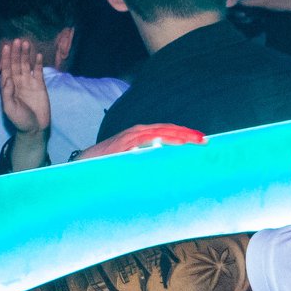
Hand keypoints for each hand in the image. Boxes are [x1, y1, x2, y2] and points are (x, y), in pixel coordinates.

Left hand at [0, 39, 49, 135]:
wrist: (35, 128)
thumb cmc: (20, 120)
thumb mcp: (10, 109)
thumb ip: (7, 94)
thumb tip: (6, 78)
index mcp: (8, 87)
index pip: (6, 69)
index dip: (6, 58)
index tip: (6, 47)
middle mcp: (18, 82)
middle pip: (16, 64)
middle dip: (15, 52)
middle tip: (16, 40)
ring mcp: (29, 83)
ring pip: (26, 65)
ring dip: (25, 54)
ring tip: (25, 43)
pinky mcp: (40, 85)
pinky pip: (38, 71)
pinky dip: (38, 63)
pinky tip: (38, 54)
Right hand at [77, 123, 205, 160]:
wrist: (85, 161)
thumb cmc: (110, 160)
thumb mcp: (132, 155)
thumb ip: (148, 155)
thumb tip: (167, 161)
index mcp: (142, 133)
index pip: (168, 130)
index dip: (185, 133)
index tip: (201, 139)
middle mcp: (138, 132)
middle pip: (167, 129)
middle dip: (186, 134)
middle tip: (204, 141)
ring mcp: (130, 138)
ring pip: (158, 133)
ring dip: (175, 137)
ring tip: (191, 142)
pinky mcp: (123, 145)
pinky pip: (143, 142)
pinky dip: (156, 141)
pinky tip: (167, 145)